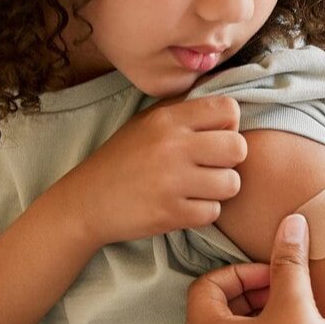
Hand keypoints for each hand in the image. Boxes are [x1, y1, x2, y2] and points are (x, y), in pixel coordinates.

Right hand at [45, 95, 246, 246]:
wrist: (85, 202)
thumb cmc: (122, 159)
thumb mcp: (146, 122)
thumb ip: (185, 112)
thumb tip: (229, 109)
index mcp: (167, 119)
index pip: (229, 109)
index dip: (230, 125)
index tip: (214, 138)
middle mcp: (172, 146)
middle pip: (238, 147)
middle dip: (230, 160)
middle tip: (211, 167)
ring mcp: (172, 182)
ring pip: (232, 183)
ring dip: (219, 189)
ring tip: (197, 188)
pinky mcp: (170, 214)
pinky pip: (213, 212)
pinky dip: (203, 212)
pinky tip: (184, 205)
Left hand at [185, 215, 324, 323]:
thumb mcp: (296, 305)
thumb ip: (288, 262)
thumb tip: (291, 224)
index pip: (205, 286)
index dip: (241, 271)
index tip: (273, 273)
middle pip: (215, 308)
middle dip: (251, 289)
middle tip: (283, 287)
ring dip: (259, 311)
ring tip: (293, 308)